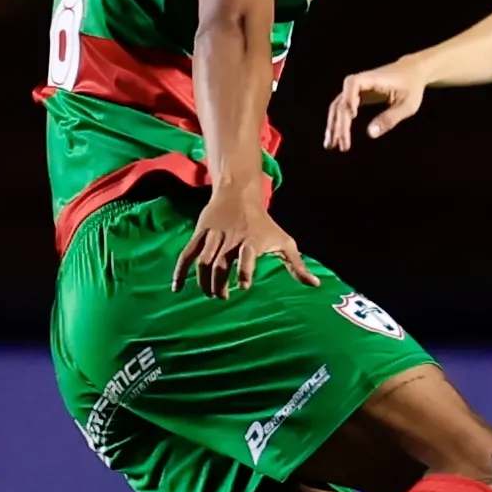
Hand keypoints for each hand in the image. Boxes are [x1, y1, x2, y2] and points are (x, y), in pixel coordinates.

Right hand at [173, 185, 316, 297]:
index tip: (243, 286)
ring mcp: (213, 236)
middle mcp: (231, 238)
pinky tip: (177, 288)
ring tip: (210, 293)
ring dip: (204, 281)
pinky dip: (180, 271)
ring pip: (203, 261)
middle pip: (220, 264)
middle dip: (219, 283)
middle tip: (223, 296)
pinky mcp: (200, 234)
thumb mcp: (284, 241)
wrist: (239, 194)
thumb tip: (315, 285)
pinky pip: (187, 254)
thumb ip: (297, 265)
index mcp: (251, 240)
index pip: (247, 256)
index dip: (244, 271)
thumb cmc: (264, 223)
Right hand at [324, 61, 427, 149]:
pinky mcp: (357, 96)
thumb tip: (371, 133)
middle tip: (344, 145)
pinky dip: (339, 124)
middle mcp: (360, 82)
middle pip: (342, 101)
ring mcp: (356, 90)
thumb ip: (389, 118)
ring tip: (331, 146)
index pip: (353, 83)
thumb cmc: (412, 87)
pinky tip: (337, 139)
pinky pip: (343, 110)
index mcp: (373, 79)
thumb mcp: (407, 105)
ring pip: (338, 107)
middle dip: (341, 124)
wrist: (412, 72)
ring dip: (334, 126)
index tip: (352, 115)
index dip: (349, 98)